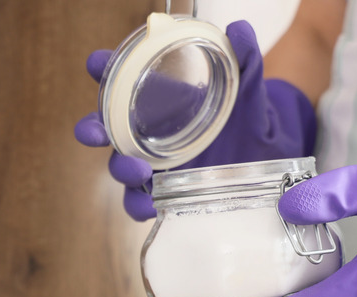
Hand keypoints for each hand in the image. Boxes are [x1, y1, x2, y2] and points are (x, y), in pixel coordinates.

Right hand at [74, 20, 317, 220]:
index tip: (97, 63)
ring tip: (138, 171)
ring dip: (120, 168)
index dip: (103, 69)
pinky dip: (140, 206)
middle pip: (105, 127)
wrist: (264, 156)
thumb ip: (245, 61)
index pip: (120, 76)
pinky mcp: (164, 192)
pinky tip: (151, 206)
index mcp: (158, 96)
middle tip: (95, 131)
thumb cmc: (245, 116)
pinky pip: (141, 202)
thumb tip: (241, 29)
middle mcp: (146, 129)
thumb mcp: (248, 90)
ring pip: (120, 167)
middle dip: (93, 128)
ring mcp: (152, 162)